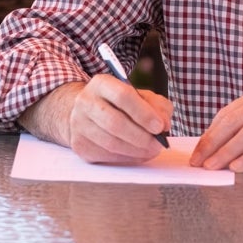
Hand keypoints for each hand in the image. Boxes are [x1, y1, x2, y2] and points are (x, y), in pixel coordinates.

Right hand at [48, 77, 171, 163]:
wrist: (89, 112)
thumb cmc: (121, 104)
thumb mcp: (142, 96)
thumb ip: (158, 106)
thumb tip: (164, 125)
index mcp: (102, 84)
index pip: (123, 96)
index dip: (143, 113)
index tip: (160, 126)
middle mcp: (85, 102)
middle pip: (115, 123)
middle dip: (141, 137)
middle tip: (158, 144)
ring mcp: (78, 124)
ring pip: (110, 143)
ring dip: (136, 151)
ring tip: (151, 151)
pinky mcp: (79, 144)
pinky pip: (105, 156)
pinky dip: (126, 158)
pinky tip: (137, 155)